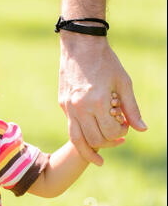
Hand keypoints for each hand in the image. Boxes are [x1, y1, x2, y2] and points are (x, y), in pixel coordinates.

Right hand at [58, 31, 146, 165]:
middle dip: (107, 143)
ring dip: (88, 151)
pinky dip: (81, 134)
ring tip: (97, 159)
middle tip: (116, 139)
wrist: (80, 46)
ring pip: (76, 139)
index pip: (110, 133)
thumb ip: (131, 108)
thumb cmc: (105, 62)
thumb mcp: (124, 83)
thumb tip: (141, 129)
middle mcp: (80, 108)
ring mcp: (69, 107)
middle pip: (93, 140)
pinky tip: (90, 131)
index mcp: (98, 103)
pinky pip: (71, 125)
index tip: (125, 127)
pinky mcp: (63, 104)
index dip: (121, 134)